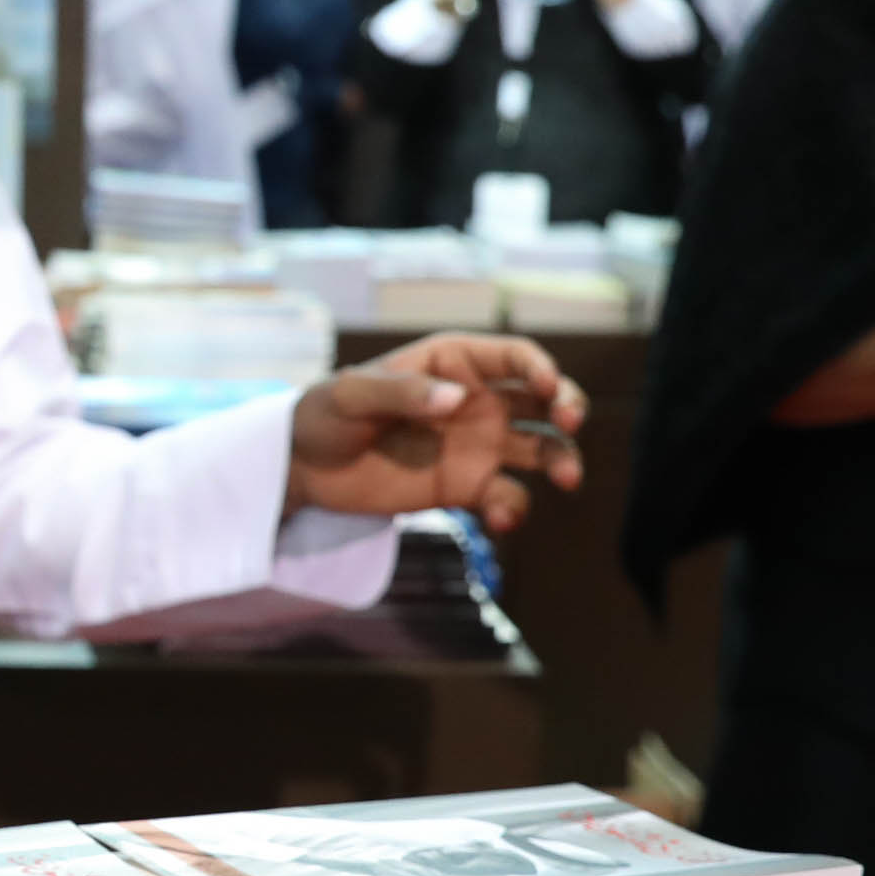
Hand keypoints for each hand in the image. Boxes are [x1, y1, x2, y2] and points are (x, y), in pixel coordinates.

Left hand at [288, 333, 586, 535]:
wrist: (304, 469)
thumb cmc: (324, 414)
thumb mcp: (351, 394)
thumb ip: (402, 392)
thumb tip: (457, 399)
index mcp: (454, 363)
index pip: (513, 356)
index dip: (539, 367)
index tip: (547, 388)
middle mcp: (477, 400)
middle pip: (543, 398)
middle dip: (568, 405)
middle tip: (571, 422)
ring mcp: (477, 446)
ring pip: (541, 448)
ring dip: (563, 459)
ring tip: (569, 478)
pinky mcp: (467, 488)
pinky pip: (508, 497)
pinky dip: (514, 509)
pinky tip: (500, 519)